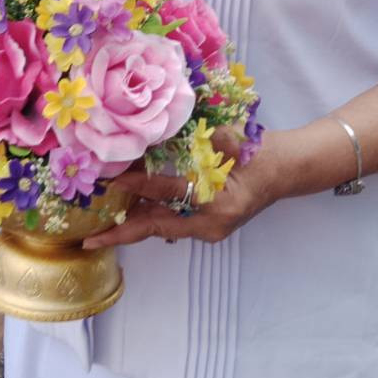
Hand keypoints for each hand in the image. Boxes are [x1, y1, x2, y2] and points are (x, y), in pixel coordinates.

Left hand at [83, 130, 279, 250]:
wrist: (286, 169)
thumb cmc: (259, 150)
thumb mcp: (230, 140)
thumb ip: (199, 141)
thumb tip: (160, 137)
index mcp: (217, 201)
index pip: (167, 192)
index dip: (137, 185)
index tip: (110, 181)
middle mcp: (211, 223)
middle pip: (158, 226)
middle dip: (123, 233)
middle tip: (90, 240)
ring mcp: (211, 230)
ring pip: (164, 228)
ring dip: (135, 224)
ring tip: (103, 227)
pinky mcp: (209, 229)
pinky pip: (174, 225)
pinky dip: (153, 217)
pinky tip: (134, 210)